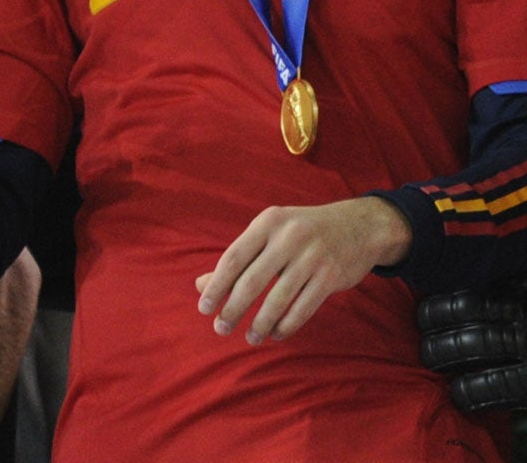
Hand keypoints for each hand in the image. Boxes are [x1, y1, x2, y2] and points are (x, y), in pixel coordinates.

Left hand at [195, 197, 412, 343]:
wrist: (358, 226)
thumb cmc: (301, 232)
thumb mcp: (269, 234)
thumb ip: (238, 258)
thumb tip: (200, 285)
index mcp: (267, 222)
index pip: (233, 258)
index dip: (216, 286)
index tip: (204, 308)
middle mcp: (288, 237)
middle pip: (252, 281)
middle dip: (233, 309)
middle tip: (220, 328)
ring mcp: (312, 257)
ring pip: (278, 299)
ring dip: (261, 323)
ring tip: (250, 338)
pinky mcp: (331, 276)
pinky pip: (303, 307)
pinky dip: (287, 325)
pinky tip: (275, 334)